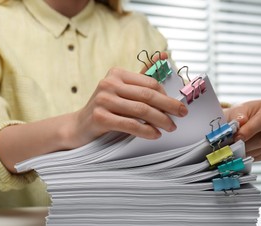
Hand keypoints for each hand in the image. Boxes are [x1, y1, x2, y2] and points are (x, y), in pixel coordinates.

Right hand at [70, 53, 187, 147]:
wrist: (78, 127)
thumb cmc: (105, 109)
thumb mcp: (120, 91)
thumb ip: (140, 78)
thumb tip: (163, 56)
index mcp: (116, 73)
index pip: (149, 82)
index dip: (166, 95)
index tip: (176, 105)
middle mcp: (108, 83)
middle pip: (147, 95)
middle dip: (169, 106)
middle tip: (182, 114)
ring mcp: (103, 100)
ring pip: (141, 110)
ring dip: (160, 120)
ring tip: (170, 127)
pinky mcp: (99, 117)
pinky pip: (130, 124)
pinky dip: (146, 130)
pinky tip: (154, 134)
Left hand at [224, 98, 260, 160]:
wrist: (241, 124)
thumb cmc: (239, 115)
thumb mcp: (235, 111)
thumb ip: (237, 116)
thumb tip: (241, 121)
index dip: (249, 130)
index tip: (237, 137)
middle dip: (246, 144)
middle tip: (232, 147)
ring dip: (247, 151)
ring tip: (234, 149)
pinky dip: (251, 155)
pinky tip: (242, 151)